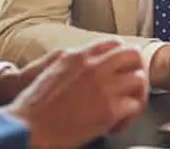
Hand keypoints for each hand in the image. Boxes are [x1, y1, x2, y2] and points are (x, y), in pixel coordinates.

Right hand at [0, 40, 147, 148]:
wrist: (30, 125)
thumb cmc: (35, 102)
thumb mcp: (52, 68)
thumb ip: (73, 60)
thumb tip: (84, 59)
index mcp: (78, 55)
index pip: (114, 43)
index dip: (122, 56)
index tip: (121, 68)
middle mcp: (93, 67)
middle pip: (133, 55)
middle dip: (136, 69)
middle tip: (131, 86)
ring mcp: (103, 88)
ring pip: (139, 80)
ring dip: (135, 95)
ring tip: (125, 108)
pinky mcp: (108, 111)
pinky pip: (134, 107)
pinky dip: (129, 118)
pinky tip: (115, 125)